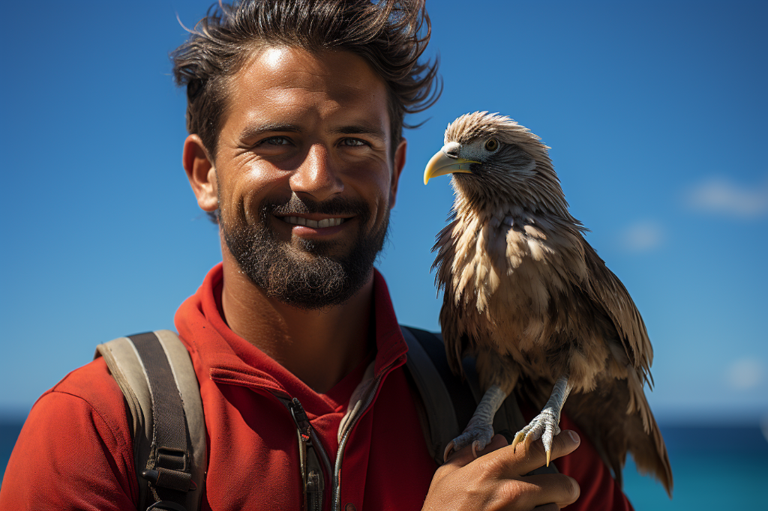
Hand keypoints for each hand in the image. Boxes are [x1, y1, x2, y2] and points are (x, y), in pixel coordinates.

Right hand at [422, 430, 580, 510]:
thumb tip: (497, 440)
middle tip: (556, 487)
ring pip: (557, 510)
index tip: (573, 439)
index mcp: (492, 469)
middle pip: (564, 485)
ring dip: (548, 509)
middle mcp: (511, 492)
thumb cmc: (440, 508)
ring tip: (530, 509)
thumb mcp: (447, 474)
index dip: (560, 442)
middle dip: (565, 486)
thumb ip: (471, 453)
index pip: (536, 448)